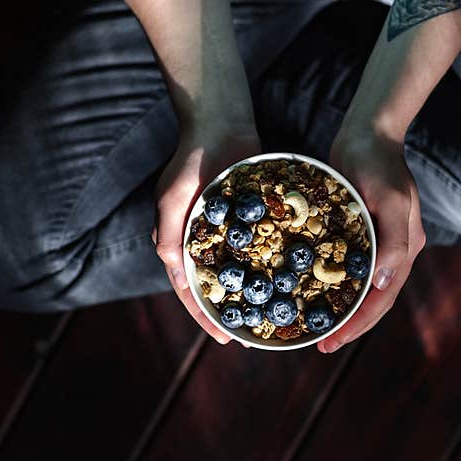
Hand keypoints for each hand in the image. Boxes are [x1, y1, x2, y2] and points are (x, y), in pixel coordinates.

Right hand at [153, 125, 260, 343]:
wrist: (221, 123)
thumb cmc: (191, 160)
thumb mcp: (173, 199)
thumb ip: (171, 236)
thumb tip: (177, 275)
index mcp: (180, 242)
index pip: (191, 290)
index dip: (205, 316)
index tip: (224, 338)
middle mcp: (205, 241)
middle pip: (219, 287)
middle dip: (232, 312)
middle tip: (253, 335)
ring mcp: (230, 231)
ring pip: (242, 271)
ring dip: (254, 293)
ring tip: (273, 315)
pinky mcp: (253, 218)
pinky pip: (263, 246)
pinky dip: (272, 263)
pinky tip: (288, 279)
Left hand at [318, 129, 425, 352]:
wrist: (368, 132)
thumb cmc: (378, 163)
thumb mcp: (389, 200)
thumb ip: (393, 242)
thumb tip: (383, 282)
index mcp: (406, 249)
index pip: (382, 299)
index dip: (358, 324)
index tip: (332, 341)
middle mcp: (394, 251)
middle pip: (373, 301)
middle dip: (350, 326)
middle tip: (322, 345)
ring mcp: (377, 242)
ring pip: (360, 288)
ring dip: (342, 310)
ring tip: (317, 327)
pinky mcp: (359, 233)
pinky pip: (347, 267)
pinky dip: (332, 285)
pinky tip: (310, 292)